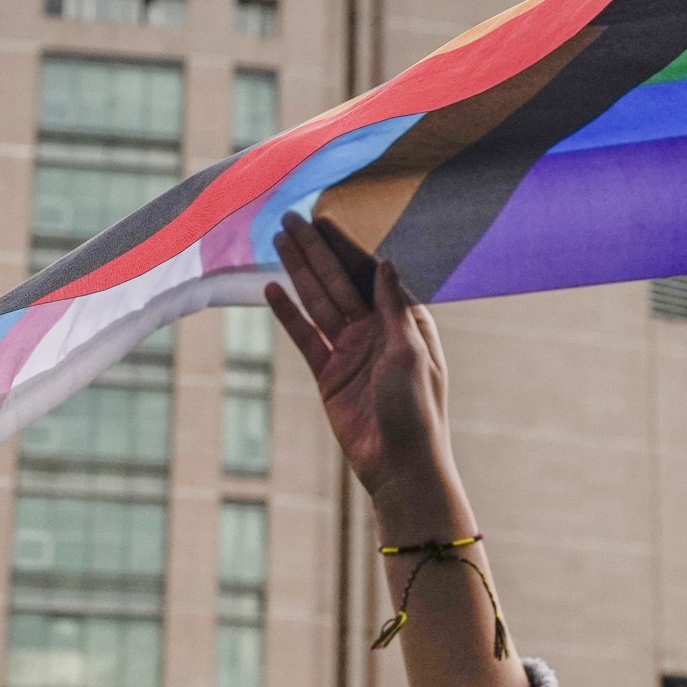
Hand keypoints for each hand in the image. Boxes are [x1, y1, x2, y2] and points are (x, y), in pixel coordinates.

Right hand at [269, 213, 525, 686]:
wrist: (400, 469)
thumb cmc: (416, 413)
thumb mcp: (410, 353)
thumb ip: (395, 307)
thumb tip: (387, 263)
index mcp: (404, 321)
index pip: (370, 273)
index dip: (345, 246)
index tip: (322, 217)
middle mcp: (377, 331)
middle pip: (339, 281)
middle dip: (315, 250)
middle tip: (288, 218)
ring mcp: (350, 353)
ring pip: (319, 303)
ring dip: (299, 272)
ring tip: (276, 241)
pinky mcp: (329, 377)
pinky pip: (305, 337)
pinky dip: (288, 314)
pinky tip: (270, 288)